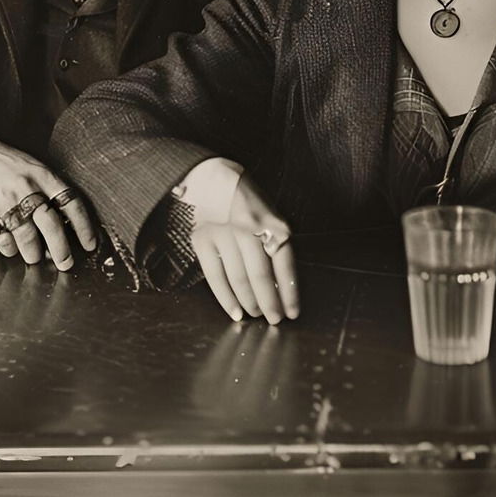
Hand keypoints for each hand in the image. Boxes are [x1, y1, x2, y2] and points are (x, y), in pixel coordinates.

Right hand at [0, 121, 96, 268]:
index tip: (90, 244)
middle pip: (52, 226)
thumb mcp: (30, 165)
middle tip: (65, 264)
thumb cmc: (0, 160)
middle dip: (61, 251)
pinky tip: (8, 247)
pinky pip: (2, 240)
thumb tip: (64, 220)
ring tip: (33, 257)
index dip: (84, 227)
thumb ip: (46, 187)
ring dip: (32, 253)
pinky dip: (7, 248)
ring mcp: (5, 200)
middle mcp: (27, 187)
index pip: (71, 203)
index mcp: (42, 174)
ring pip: (27, 238)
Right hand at [190, 175, 299, 324]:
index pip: (284, 264)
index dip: (289, 292)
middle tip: (274, 320)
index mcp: (271, 222)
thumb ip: (274, 241)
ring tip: (255, 315)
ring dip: (249, 303)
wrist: (209, 176)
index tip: (292, 313)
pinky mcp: (203, 240)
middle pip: (260, 276)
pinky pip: (215, 276)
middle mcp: (249, 229)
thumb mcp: (268, 213)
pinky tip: (234, 311)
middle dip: (269, 304)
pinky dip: (226, 298)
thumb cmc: (246, 198)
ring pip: (238, 279)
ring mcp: (224, 234)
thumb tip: (280, 283)